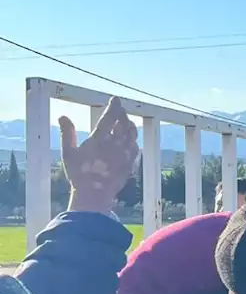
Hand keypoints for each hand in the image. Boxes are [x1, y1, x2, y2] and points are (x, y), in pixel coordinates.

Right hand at [61, 97, 138, 213]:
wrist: (94, 195)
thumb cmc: (78, 175)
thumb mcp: (68, 153)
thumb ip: (67, 134)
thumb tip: (63, 116)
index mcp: (99, 141)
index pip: (109, 118)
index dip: (114, 107)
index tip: (115, 99)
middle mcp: (115, 146)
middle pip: (124, 124)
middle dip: (122, 114)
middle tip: (118, 110)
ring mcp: (124, 155)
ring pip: (132, 134)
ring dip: (129, 125)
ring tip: (124, 121)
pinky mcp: (130, 164)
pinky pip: (135, 146)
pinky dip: (132, 139)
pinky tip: (129, 138)